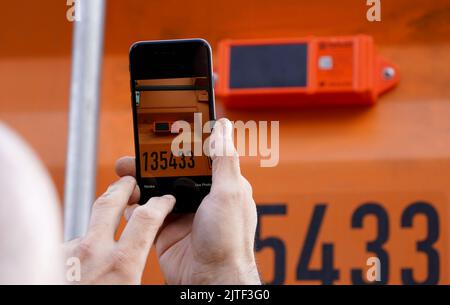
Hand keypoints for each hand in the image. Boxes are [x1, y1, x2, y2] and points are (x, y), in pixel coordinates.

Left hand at [63, 176, 174, 283]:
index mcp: (121, 264)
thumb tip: (152, 269)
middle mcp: (92, 252)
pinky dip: (79, 251)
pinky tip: (83, 264)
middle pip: (109, 202)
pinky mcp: (52, 257)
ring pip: (88, 229)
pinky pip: (71, 247)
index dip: (160, 203)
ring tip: (107, 233)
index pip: (147, 218)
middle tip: (130, 181)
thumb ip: (138, 273)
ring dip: (98, 227)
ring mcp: (68, 252)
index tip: (165, 200)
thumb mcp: (131, 292)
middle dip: (122, 186)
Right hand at [116, 118, 260, 283]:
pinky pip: (145, 213)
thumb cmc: (229, 239)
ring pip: (156, 190)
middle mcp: (201, 198)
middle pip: (172, 172)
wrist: (211, 279)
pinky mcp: (166, 230)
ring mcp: (182, 214)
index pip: (197, 157)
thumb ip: (223, 160)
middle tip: (133, 155)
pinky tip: (125, 197)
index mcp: (219, 185)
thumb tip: (224, 127)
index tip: (161, 133)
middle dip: (151, 163)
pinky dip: (134, 205)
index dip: (178, 145)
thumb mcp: (230, 192)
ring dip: (139, 181)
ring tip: (124, 173)